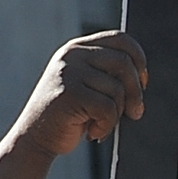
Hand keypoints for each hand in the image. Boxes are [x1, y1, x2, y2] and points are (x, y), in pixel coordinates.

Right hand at [8, 32, 146, 158]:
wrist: (34, 139)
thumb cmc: (67, 115)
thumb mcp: (86, 86)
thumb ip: (106, 74)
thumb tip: (142, 77)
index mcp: (77, 48)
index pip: (120, 39)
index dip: (139, 59)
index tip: (143, 82)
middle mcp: (71, 55)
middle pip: (123, 63)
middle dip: (136, 92)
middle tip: (136, 113)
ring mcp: (68, 73)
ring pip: (117, 90)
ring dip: (116, 114)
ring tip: (99, 124)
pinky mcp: (69, 94)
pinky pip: (107, 108)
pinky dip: (106, 125)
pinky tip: (92, 132)